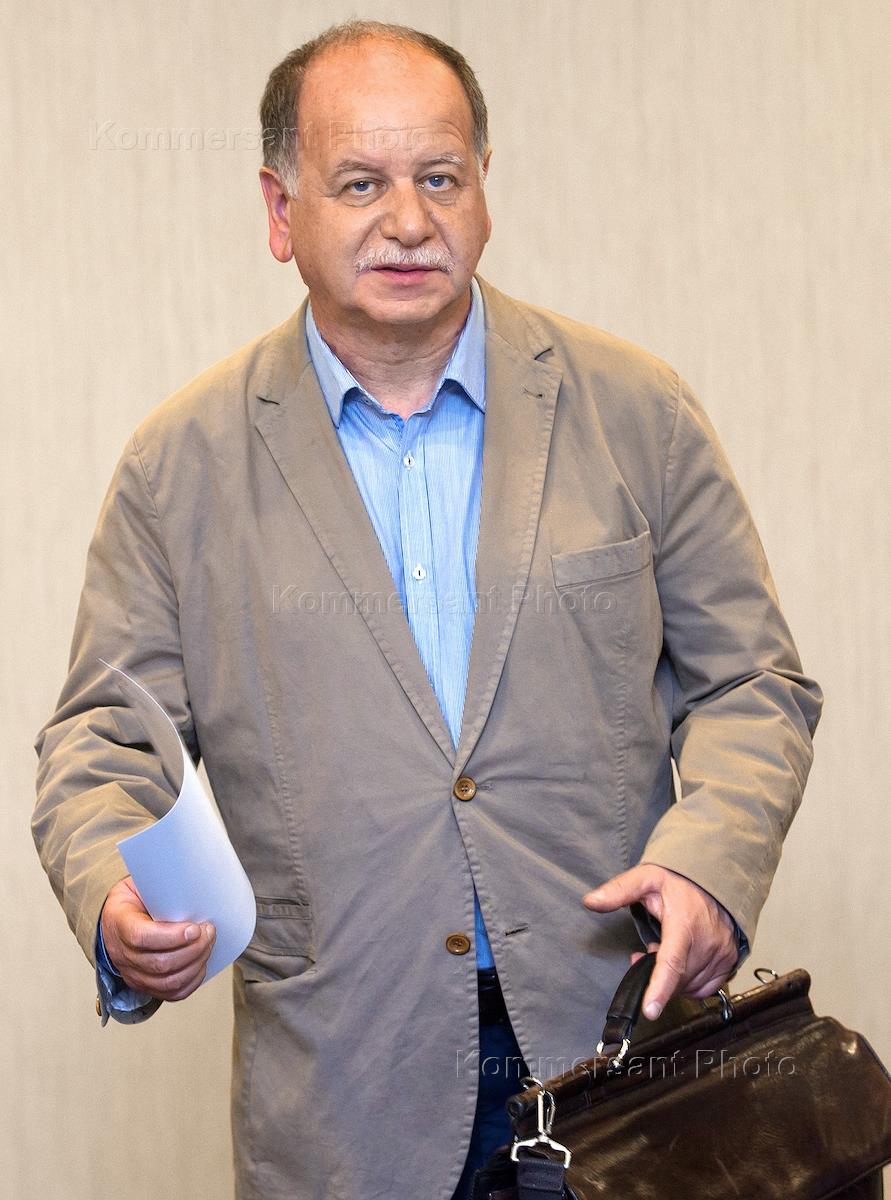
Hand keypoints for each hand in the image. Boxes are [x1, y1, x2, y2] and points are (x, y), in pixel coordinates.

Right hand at [100, 876, 215, 1001]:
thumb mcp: (139, 883)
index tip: (195, 927)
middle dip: (193, 949)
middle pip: (160, 964)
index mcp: (119, 923)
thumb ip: (160, 883)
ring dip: (196, 964)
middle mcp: (123, 954)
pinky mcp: (145, 985)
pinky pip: (171, 994)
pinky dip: (191, 981)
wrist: (115, 919)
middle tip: (209, 931)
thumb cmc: (134, 898)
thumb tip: (194, 875)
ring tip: (208, 944)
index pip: (141, 938)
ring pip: (168, 982)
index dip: (171, 937)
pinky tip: (201, 964)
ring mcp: (133, 973)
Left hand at [582, 863, 737, 1020]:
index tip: (649, 1010)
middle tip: (646, 952)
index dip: (660, 989)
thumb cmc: (679, 881)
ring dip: (673, 979)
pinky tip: (683, 964)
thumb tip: (591, 901)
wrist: (715, 878)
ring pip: (690, 986)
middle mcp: (708, 942)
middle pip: (677, 979)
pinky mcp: (730, 960)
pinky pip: (707, 987)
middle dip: (656, 975)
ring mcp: (722, 953)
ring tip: (665, 951)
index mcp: (684, 925)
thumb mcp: (646, 878)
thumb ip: (619, 891)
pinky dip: (690, 982)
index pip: (672, 963)